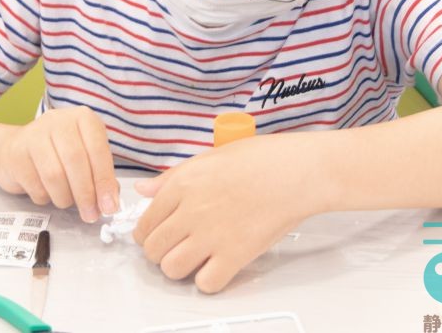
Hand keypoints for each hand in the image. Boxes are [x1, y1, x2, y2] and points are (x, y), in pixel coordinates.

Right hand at [0, 106, 118, 221]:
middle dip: (86, 194)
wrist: (13, 148)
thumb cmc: (57, 153)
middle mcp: (58, 120)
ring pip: (55, 175)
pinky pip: (36, 185)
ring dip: (65, 197)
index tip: (109, 206)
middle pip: (76, 161)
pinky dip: (45, 197)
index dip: (105, 181)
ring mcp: (34, 134)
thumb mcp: (85, 156)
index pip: (98, 150)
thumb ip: (100, 175)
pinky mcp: (16, 153)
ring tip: (66, 201)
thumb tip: (110, 202)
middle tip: (90, 214)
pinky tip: (46, 192)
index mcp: (83, 118)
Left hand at [132, 134, 320, 292]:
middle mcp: (191, 211)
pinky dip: (208, 280)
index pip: (145, 222)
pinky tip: (217, 266)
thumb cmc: (262, 159)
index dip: (149, 232)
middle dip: (160, 252)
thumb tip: (144, 188)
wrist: (297, 172)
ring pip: (172, 269)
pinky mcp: (235, 254)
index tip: (159, 234)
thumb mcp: (210, 157)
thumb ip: (172, 177)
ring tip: (194, 259)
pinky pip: (206, 283)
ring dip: (179, 268)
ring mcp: (212, 235)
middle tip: (176, 247)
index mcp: (183, 184)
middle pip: (153, 249)